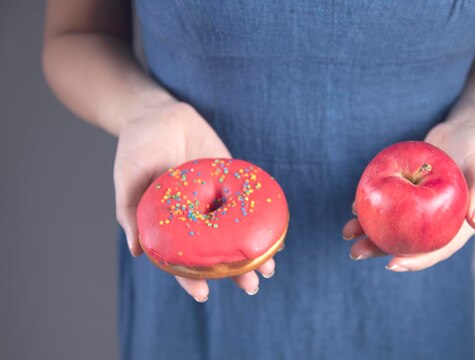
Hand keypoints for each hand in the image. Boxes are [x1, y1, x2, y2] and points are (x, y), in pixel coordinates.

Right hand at [114, 100, 275, 300]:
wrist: (158, 113)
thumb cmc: (136, 149)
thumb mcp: (128, 178)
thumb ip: (131, 213)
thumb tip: (138, 251)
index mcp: (169, 225)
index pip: (180, 259)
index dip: (190, 278)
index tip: (204, 294)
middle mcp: (195, 218)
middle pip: (216, 252)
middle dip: (234, 271)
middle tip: (251, 286)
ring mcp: (215, 200)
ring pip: (237, 233)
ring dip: (254, 251)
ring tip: (269, 268)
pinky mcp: (231, 180)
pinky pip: (250, 204)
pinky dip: (263, 220)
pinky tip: (278, 234)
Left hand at [343, 117, 474, 270]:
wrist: (466, 130)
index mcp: (456, 226)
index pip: (435, 250)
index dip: (414, 261)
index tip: (391, 265)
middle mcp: (435, 221)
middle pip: (406, 242)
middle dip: (379, 250)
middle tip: (355, 252)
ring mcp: (420, 207)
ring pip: (392, 224)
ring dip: (368, 230)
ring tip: (346, 232)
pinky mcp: (408, 190)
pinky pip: (388, 201)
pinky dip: (372, 205)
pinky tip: (355, 206)